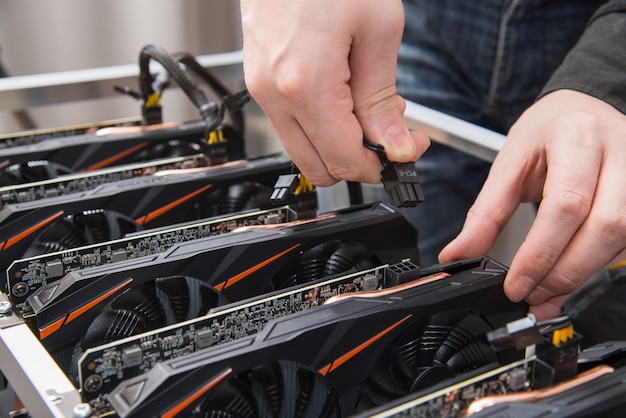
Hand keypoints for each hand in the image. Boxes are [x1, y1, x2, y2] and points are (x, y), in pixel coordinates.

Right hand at [240, 0, 428, 185]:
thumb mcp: (377, 30)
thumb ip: (383, 99)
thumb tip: (394, 145)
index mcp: (306, 85)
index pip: (347, 161)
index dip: (383, 165)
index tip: (407, 149)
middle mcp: (275, 95)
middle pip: (321, 168)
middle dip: (361, 160)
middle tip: (391, 132)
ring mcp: (261, 89)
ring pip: (304, 151)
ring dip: (340, 143)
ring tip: (369, 107)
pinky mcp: (259, 80)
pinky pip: (291, 125)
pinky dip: (321, 124)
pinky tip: (343, 96)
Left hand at [439, 89, 625, 319]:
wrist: (581, 111)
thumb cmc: (546, 132)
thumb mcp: (508, 164)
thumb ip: (485, 214)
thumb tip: (460, 254)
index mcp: (577, 137)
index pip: (566, 204)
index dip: (540, 253)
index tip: (515, 284)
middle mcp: (620, 152)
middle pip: (604, 227)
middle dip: (564, 272)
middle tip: (530, 294)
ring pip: (621, 239)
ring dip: (580, 275)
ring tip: (544, 292)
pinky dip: (595, 267)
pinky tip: (568, 279)